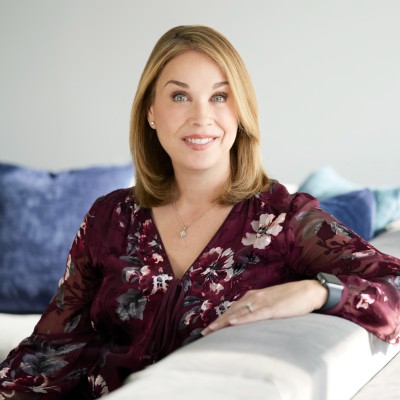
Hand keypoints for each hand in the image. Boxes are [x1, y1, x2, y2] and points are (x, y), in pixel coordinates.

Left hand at [201, 280, 327, 335]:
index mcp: (253, 296)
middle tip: (204, 333)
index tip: (209, 329)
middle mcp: (254, 297)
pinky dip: (242, 319)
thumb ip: (259, 310)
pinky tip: (232, 323)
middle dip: (217, 323)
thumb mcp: (271, 304)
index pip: (232, 309)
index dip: (220, 319)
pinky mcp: (272, 308)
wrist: (308, 291)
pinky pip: (254, 315)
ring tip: (211, 330)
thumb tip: (249, 321)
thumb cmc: (290, 299)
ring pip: (238, 313)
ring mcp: (262, 302)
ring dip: (224, 322)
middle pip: (231, 311)